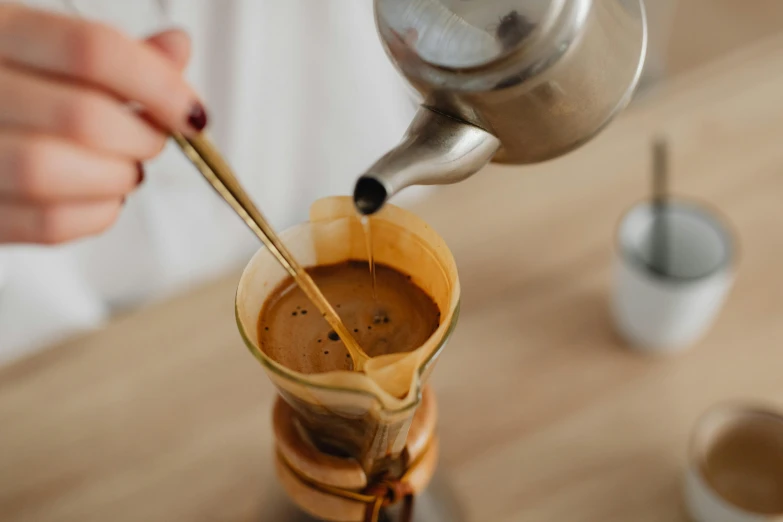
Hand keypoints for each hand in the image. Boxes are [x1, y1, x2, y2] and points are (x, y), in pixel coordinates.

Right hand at [0, 5, 203, 243]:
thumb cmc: (11, 88)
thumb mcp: (45, 50)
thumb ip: (111, 56)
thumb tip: (177, 47)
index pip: (92, 51)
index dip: (159, 85)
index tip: (193, 113)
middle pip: (82, 117)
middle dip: (142, 139)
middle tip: (153, 140)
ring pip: (52, 173)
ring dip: (116, 179)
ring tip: (124, 169)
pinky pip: (45, 224)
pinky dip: (96, 215)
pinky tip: (103, 198)